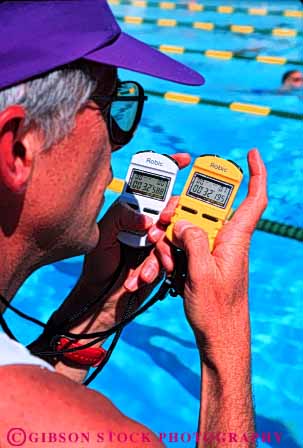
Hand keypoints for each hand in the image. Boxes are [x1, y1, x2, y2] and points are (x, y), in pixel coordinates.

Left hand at [75, 153, 190, 327]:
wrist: (103, 298)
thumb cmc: (99, 264)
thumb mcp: (104, 234)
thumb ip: (122, 216)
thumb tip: (147, 219)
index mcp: (131, 210)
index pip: (151, 185)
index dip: (168, 169)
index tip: (185, 159)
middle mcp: (146, 222)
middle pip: (169, 208)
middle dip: (168, 219)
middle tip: (155, 234)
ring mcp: (156, 240)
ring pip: (174, 234)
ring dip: (160, 251)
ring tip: (142, 267)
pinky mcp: (163, 259)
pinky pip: (172, 256)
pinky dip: (159, 266)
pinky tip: (144, 276)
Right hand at [170, 149, 266, 366]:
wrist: (218, 337)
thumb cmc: (218, 311)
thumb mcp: (202, 274)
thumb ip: (194, 242)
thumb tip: (183, 222)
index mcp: (236, 239)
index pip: (253, 200)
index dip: (256, 174)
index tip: (252, 154)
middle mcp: (226, 240)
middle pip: (205, 210)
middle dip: (182, 214)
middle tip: (166, 228)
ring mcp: (213, 250)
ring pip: (189, 228)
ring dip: (173, 241)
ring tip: (168, 263)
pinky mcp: (202, 260)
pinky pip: (184, 246)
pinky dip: (172, 253)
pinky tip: (167, 270)